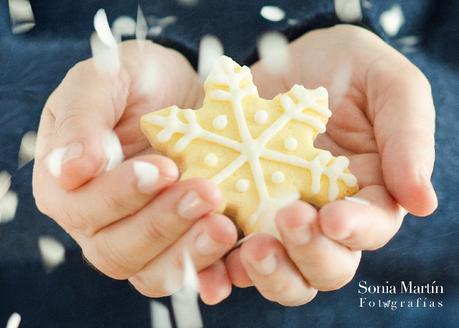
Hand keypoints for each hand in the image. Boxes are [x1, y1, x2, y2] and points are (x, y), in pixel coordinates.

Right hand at [33, 41, 236, 302]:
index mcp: (68, 186)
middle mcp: (100, 223)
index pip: (84, 207)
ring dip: (190, 254)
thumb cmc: (136, 81)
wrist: (182, 92)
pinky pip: (190, 271)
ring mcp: (141, 238)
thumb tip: (71, 169)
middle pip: (119, 250)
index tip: (163, 167)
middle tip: (207, 192)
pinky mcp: (180, 241)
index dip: (121, 195)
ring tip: (225, 226)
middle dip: (164, 223)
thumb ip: (81, 118)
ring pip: (154, 272)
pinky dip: (212, 273)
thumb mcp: (103, 79)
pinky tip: (234, 263)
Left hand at [223, 25, 436, 305]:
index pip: (371, 228)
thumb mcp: (388, 86)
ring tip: (249, 248)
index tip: (334, 216)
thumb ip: (408, 138)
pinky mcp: (239, 212)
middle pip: (326, 266)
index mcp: (368, 195)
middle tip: (288, 220)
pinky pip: (229, 252)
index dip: (356, 231)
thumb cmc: (346, 68)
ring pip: (280, 272)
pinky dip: (220, 264)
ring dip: (266, 272)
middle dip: (309, 254)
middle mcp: (325, 218)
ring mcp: (278, 219)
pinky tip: (209, 257)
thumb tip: (423, 202)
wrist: (286, 57)